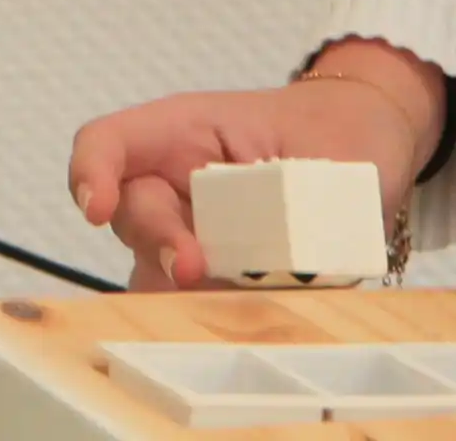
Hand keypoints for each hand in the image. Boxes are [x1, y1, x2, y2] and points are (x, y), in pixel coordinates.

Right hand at [67, 41, 449, 286]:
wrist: (363, 146)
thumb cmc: (339, 131)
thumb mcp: (334, 154)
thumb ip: (310, 198)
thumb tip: (294, 253)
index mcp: (187, 131)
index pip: (110, 142)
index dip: (91, 172)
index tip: (98, 211)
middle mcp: (175, 179)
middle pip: (132, 211)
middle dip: (155, 243)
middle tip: (192, 270)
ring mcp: (191, 227)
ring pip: (153, 262)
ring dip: (178, 287)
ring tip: (225, 301)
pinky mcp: (215, 269)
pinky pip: (189, 296)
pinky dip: (203, 314)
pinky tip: (236, 324)